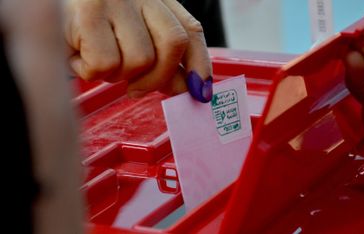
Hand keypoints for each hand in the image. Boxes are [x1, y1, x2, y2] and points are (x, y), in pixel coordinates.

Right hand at [64, 0, 211, 96]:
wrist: (45, 4)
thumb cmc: (90, 23)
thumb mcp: (131, 35)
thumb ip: (159, 58)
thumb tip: (184, 88)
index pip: (190, 31)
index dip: (199, 65)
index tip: (200, 92)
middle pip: (172, 43)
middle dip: (157, 78)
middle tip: (136, 88)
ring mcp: (114, 0)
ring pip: (138, 60)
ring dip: (117, 74)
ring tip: (97, 57)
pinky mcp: (87, 13)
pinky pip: (105, 63)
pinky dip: (90, 70)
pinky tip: (79, 55)